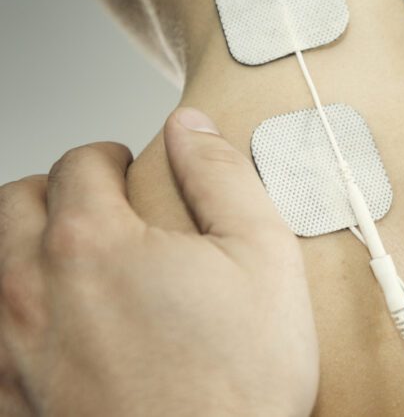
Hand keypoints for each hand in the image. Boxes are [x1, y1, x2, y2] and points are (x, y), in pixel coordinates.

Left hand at [0, 108, 317, 416]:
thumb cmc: (240, 381)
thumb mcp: (265, 256)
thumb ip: (222, 176)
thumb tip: (193, 126)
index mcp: (94, 244)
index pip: (79, 164)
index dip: (110, 156)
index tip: (129, 170)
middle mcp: (33, 292)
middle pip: (15, 206)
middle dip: (55, 191)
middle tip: (96, 204)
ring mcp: (13, 353)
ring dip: (22, 245)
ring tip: (69, 257)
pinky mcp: (10, 401)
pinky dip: (12, 315)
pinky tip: (51, 326)